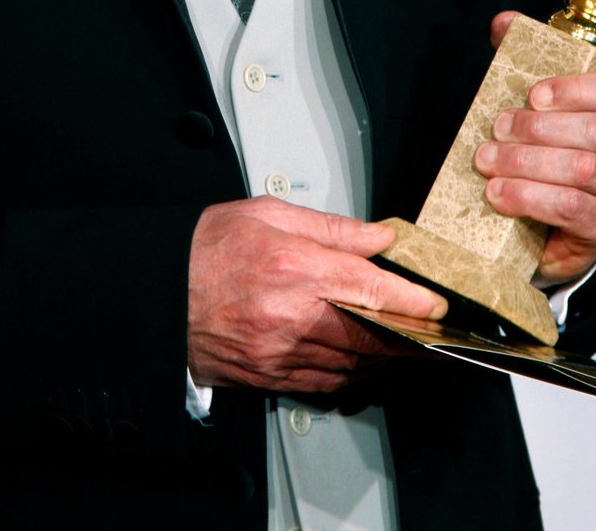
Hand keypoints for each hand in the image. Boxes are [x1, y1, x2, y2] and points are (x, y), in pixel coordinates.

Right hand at [187, 196, 446, 392]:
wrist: (160, 292)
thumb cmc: (207, 248)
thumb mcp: (269, 213)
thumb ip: (331, 227)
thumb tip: (377, 235)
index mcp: (293, 266)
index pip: (370, 287)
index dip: (411, 299)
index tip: (436, 304)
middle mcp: (290, 315)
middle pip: (369, 334)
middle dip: (409, 336)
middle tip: (435, 333)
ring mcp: (280, 352)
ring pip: (352, 363)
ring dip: (382, 355)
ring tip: (401, 341)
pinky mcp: (269, 377)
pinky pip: (325, 382)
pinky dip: (350, 372)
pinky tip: (360, 358)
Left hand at [474, 11, 595, 285]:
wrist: (555, 211)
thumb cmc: (556, 144)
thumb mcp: (543, 99)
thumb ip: (525, 54)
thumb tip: (503, 21)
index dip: (576, 90)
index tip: (534, 94)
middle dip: (540, 129)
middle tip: (497, 129)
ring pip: (583, 171)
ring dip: (527, 163)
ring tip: (488, 159)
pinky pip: (573, 209)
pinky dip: (530, 198)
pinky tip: (499, 193)